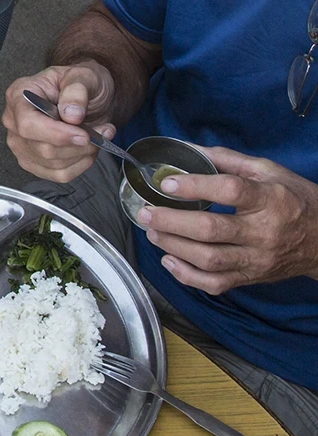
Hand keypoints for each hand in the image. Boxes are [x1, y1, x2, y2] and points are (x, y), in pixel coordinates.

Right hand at [2, 61, 118, 182]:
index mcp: (19, 96)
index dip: (56, 134)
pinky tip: (88, 149)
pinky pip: (58, 175)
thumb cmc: (81, 83)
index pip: (28, 125)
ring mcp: (22, 145)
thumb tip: (71, 114)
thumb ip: (77, 91)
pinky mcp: (33, 162)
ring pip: (52, 164)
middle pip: (42, 148)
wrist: (88, 96)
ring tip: (99, 136)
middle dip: (78, 145)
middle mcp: (14, 123)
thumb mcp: (85, 75)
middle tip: (102, 132)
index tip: (83, 134)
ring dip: (83, 154)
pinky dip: (80, 164)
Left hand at [139, 146, 317, 293]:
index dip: (196, 187)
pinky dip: (186, 276)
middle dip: (171, 221)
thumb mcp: (270, 172)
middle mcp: (264, 231)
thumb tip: (186, 149)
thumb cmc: (293, 200)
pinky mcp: (249, 278)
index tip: (167, 183)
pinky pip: (214, 284)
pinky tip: (169, 260)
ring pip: (208, 259)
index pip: (231, 191)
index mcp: (271, 198)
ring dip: (173, 246)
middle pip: (211, 230)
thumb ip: (227, 160)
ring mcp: (256, 259)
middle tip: (146, 213)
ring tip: (153, 232)